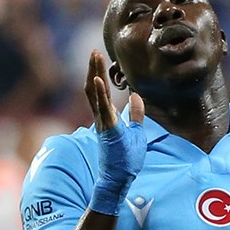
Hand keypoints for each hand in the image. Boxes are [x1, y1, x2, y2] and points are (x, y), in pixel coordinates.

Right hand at [84, 50, 146, 215]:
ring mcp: (103, 124)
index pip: (100, 92)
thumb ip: (135, 114)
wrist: (120, 178)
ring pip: (94, 95)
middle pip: (93, 89)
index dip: (98, 74)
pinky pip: (102, 109)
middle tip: (94, 51)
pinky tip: (97, 80)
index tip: (99, 58)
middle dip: (93, 70)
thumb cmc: (125, 158)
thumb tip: (136, 96)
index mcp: (106, 118)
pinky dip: (99, 93)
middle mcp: (101, 118)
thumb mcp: (135, 131)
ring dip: (94, 74)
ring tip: (94, 57)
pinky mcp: (107, 130)